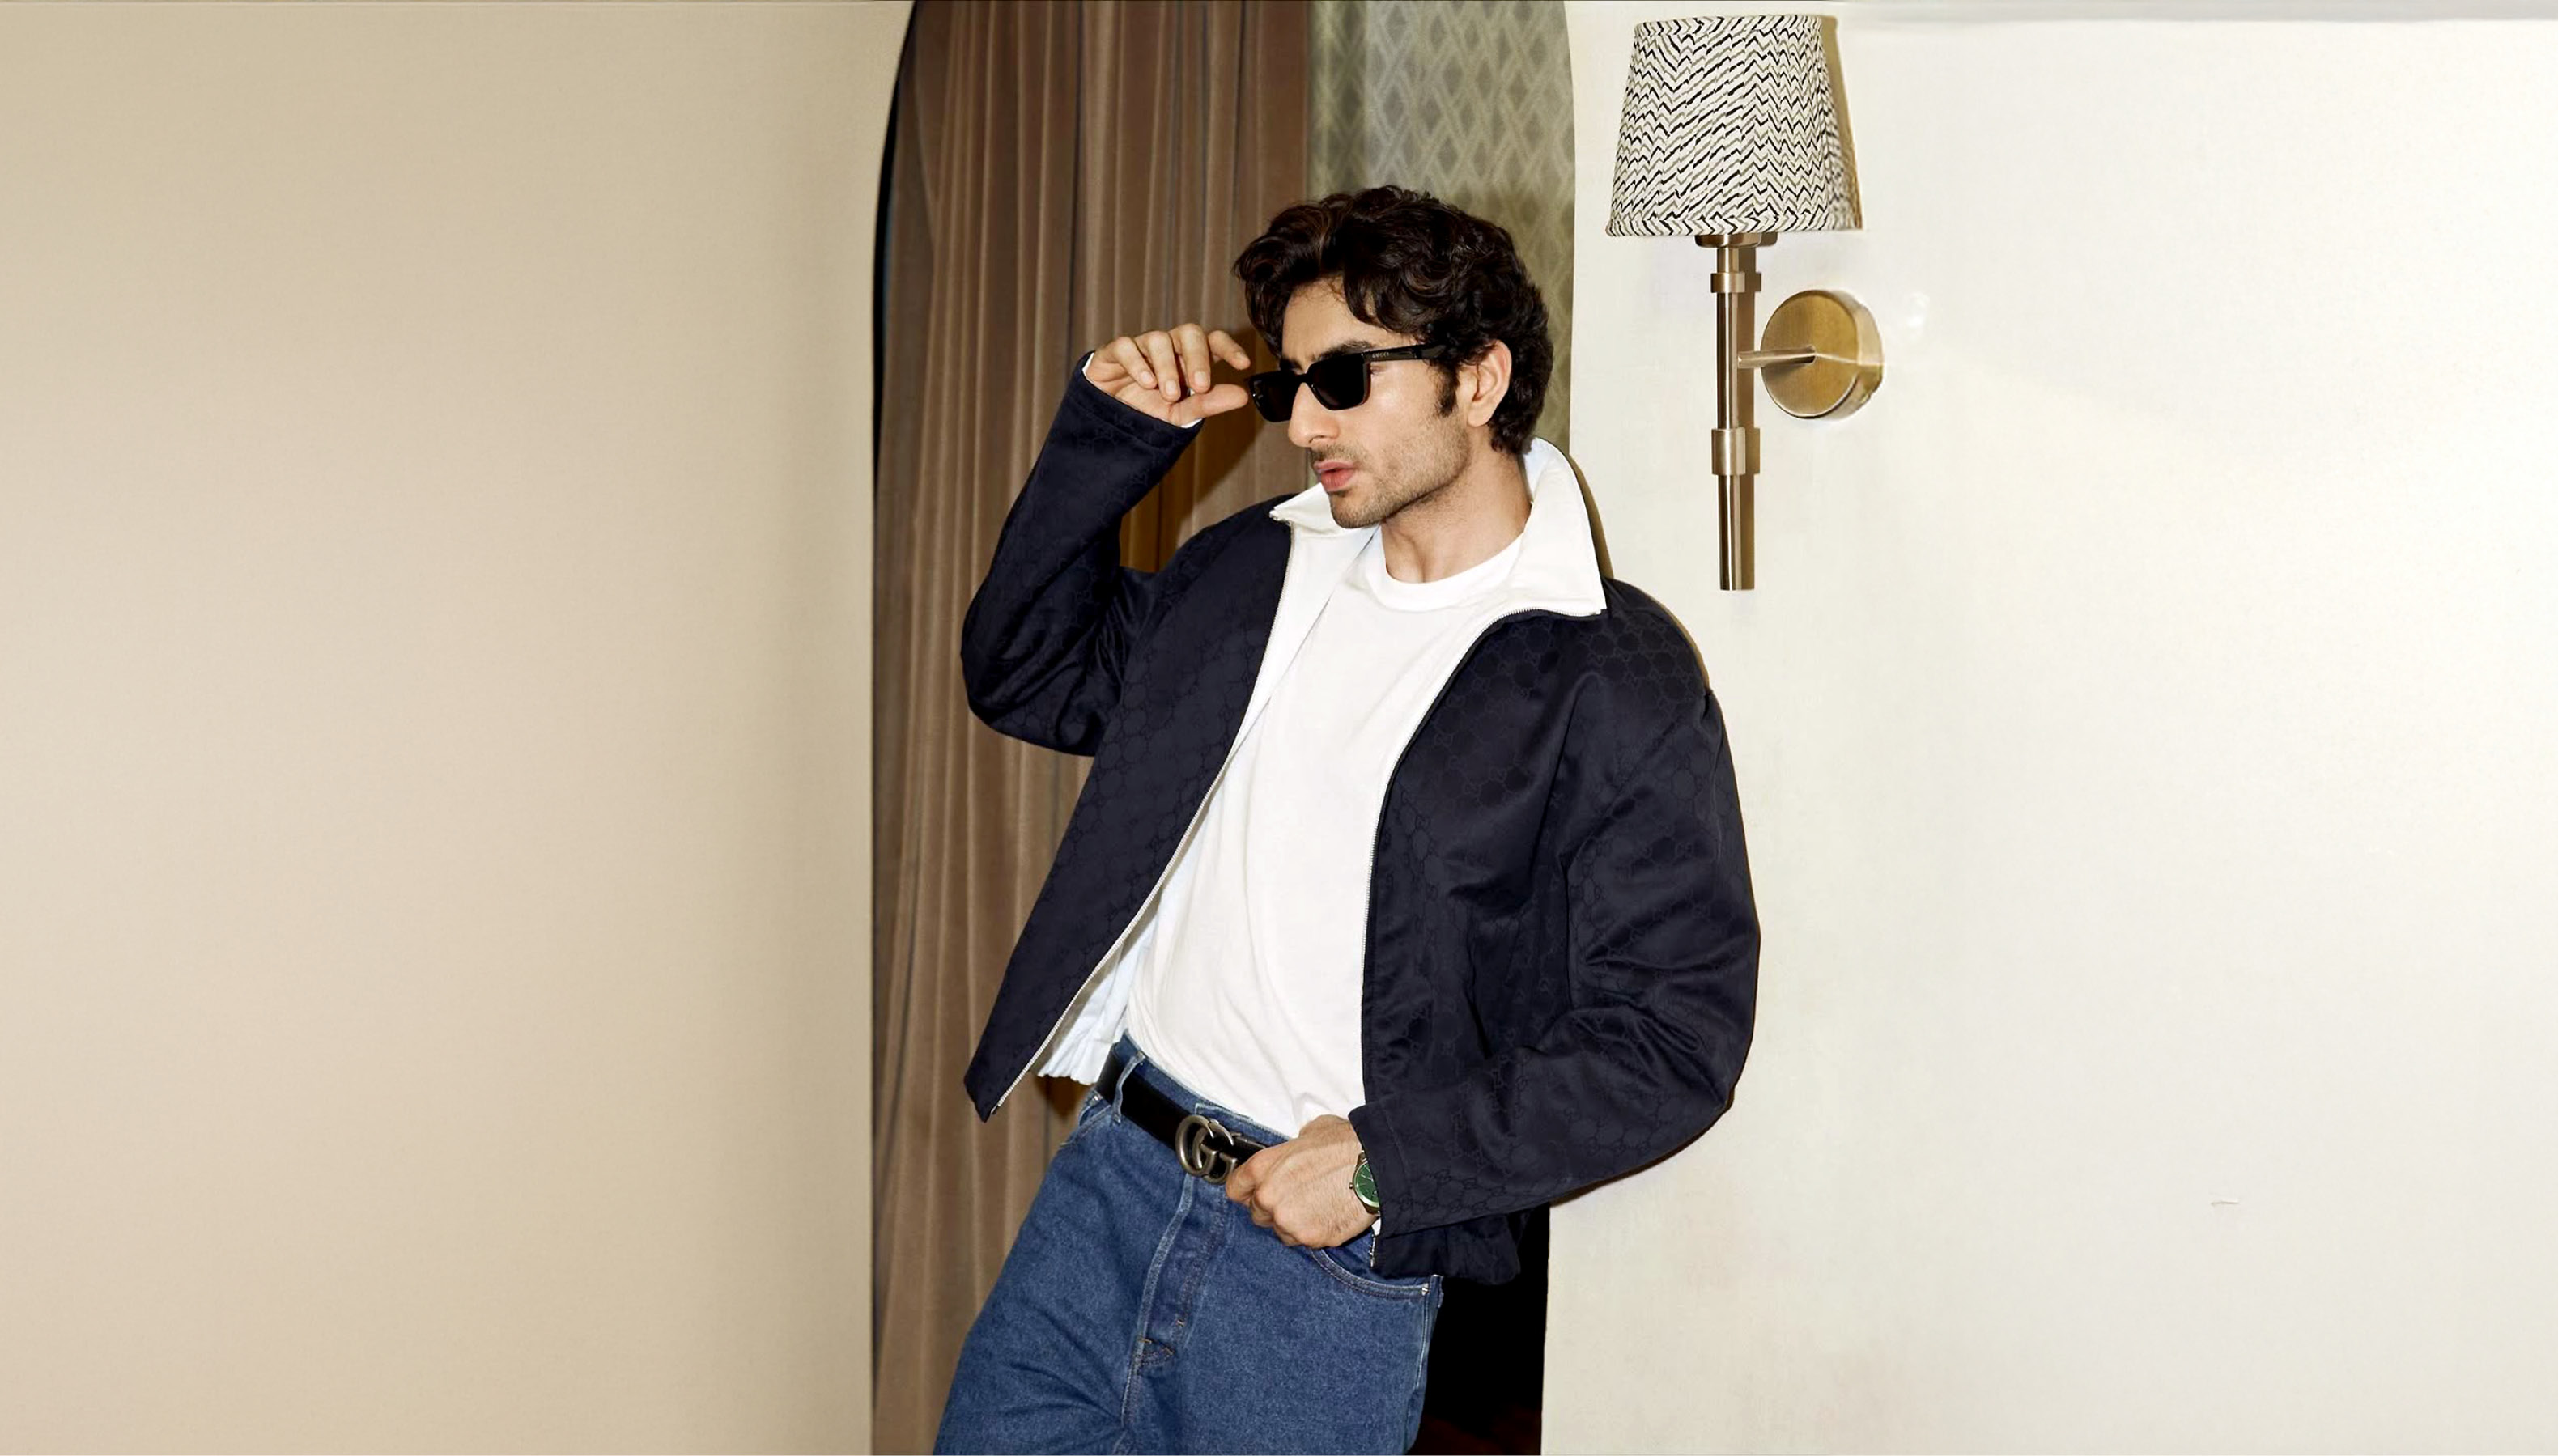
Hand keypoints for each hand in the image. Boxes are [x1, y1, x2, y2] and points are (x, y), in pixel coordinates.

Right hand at [1091, 324, 1254, 427]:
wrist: (1107, 421)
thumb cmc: (1148, 411)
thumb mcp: (1181, 414)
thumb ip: (1209, 403)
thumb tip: (1242, 396)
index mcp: (1188, 357)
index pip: (1213, 341)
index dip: (1229, 347)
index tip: (1243, 365)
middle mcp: (1168, 346)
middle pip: (1189, 333)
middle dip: (1197, 358)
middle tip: (1200, 387)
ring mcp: (1141, 346)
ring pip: (1158, 339)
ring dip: (1167, 366)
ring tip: (1169, 395)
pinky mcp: (1113, 351)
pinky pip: (1126, 346)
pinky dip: (1137, 363)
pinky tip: (1146, 383)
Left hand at [1224, 1114, 1372, 1248]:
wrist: (1376, 1165)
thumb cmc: (1346, 1144)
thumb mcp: (1310, 1132)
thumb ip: (1290, 1150)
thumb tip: (1293, 1154)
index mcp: (1263, 1167)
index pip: (1236, 1189)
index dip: (1247, 1191)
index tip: (1255, 1193)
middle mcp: (1269, 1196)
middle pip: (1258, 1214)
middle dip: (1274, 1208)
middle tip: (1297, 1198)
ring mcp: (1288, 1220)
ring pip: (1281, 1231)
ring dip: (1294, 1222)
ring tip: (1317, 1206)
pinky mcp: (1310, 1237)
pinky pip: (1304, 1240)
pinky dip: (1314, 1231)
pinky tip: (1329, 1214)